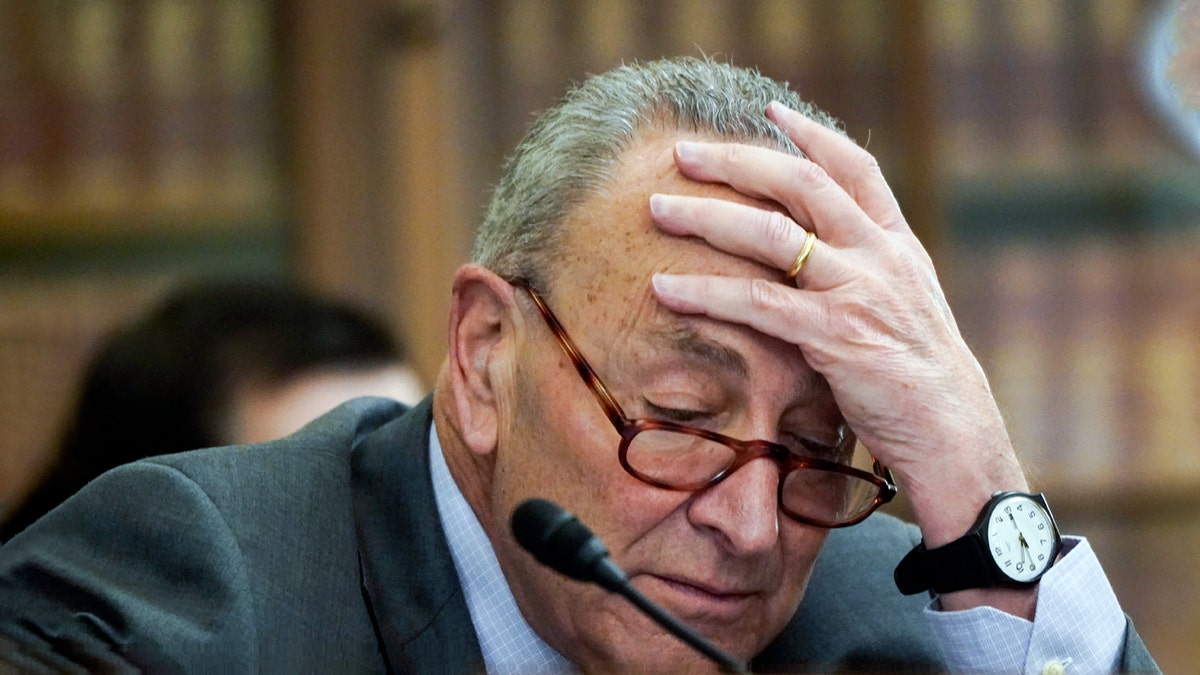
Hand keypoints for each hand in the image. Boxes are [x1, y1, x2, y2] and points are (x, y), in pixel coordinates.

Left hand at [648, 102, 1027, 548]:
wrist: (955, 432)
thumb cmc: (922, 379)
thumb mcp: (905, 307)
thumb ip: (867, 273)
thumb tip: (817, 257)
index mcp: (898, 245)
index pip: (857, 168)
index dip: (813, 135)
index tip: (772, 112)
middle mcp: (880, 256)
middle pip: (802, 184)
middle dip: (738, 162)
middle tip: (683, 153)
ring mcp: (858, 292)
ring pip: (771, 234)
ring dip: (707, 216)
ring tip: (658, 208)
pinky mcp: (835, 336)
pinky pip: (758, 303)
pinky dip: (705, 292)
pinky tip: (664, 288)